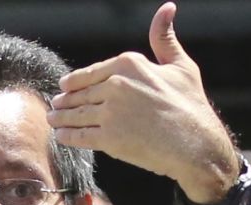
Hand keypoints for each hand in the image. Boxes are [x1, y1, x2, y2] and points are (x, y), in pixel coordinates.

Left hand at [48, 2, 239, 202]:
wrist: (197, 144)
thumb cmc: (191, 105)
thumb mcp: (180, 65)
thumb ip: (164, 38)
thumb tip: (167, 8)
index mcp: (129, 63)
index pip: (92, 72)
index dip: (76, 80)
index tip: (65, 86)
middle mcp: (116, 84)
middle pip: (82, 93)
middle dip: (66, 100)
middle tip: (55, 105)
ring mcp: (110, 112)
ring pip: (77, 114)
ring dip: (62, 117)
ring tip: (53, 119)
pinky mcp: (108, 138)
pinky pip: (80, 135)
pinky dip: (67, 136)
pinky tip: (61, 136)